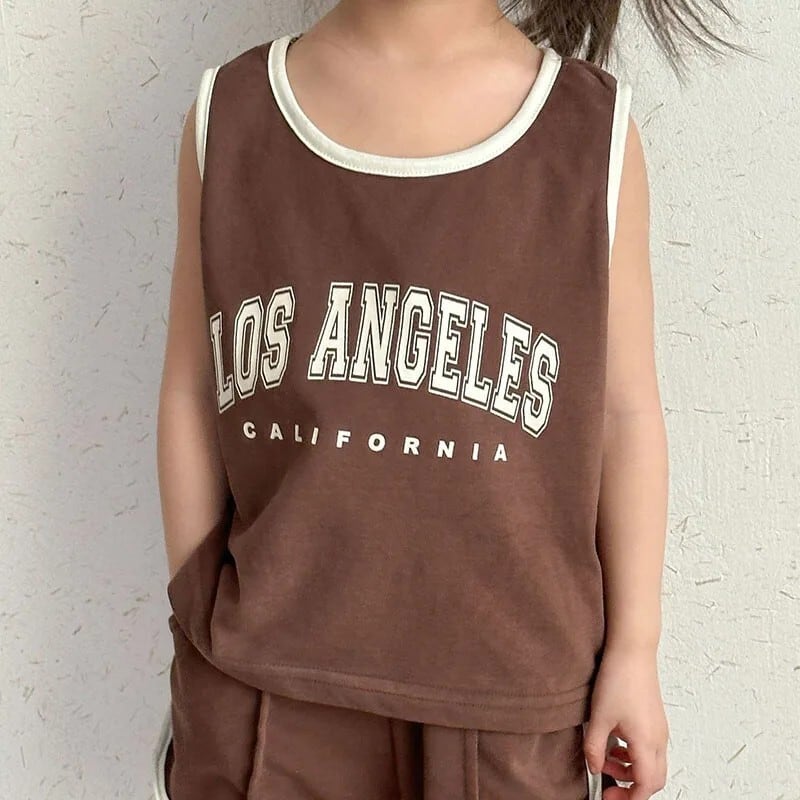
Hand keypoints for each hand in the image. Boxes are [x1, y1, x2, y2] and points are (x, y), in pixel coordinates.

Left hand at [583, 644, 668, 797]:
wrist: (632, 651)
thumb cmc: (619, 678)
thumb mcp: (599, 717)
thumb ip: (594, 748)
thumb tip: (594, 768)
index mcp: (646, 743)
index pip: (645, 786)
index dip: (629, 798)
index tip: (610, 797)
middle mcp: (659, 739)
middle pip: (653, 780)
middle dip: (631, 787)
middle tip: (609, 786)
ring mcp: (660, 730)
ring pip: (652, 765)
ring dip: (630, 770)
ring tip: (606, 760)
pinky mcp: (655, 720)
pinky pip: (650, 749)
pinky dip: (634, 755)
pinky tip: (615, 744)